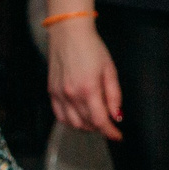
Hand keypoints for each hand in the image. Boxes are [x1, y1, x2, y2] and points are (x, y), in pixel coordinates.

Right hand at [48, 19, 122, 139]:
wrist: (68, 33)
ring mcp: (58, 94)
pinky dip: (69, 121)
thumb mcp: (110, 70)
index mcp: (88, 89)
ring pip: (71, 123)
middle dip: (100, 128)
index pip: (100, 120)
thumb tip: (116, 114)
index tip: (117, 135)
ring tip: (94, 121)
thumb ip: (114, 95)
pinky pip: (59, 114)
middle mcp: (71, 95)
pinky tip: (78, 116)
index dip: (110, 132)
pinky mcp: (51, 91)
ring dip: (85, 126)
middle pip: (86, 124)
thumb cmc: (90, 47)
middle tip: (109, 125)